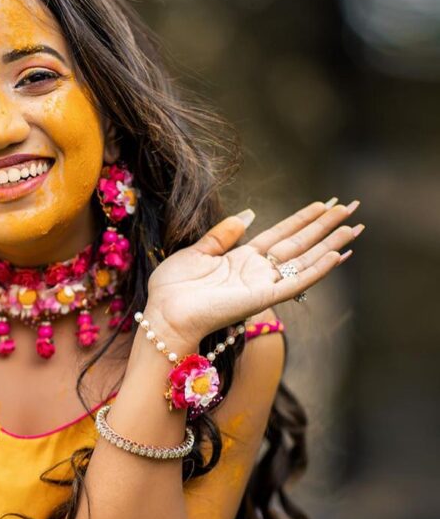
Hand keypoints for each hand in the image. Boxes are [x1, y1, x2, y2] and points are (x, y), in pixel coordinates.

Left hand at [146, 199, 363, 339]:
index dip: (303, 219)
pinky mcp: (262, 298)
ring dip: (330, 244)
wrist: (164, 314)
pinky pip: (296, 282)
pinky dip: (318, 269)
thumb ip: (223, 234)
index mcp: (240, 260)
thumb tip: (250, 213)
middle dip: (325, 226)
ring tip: (354, 227)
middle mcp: (256, 272)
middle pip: (299, 244)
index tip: (325, 203)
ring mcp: (262, 285)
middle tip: (352, 208)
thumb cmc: (173, 288)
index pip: (280, 235)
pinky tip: (337, 255)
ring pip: (305, 261)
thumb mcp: (197, 252)